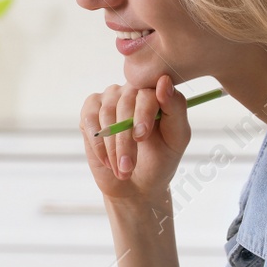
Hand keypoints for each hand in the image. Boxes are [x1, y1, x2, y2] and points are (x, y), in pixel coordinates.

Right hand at [80, 74, 190, 202]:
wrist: (138, 184)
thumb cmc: (160, 159)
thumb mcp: (177, 137)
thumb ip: (176, 108)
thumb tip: (164, 81)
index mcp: (155, 93)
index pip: (147, 92)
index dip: (143, 113)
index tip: (141, 137)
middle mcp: (131, 90)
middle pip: (125, 104)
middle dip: (126, 139)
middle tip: (129, 165)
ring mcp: (109, 99)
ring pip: (106, 114)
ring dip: (112, 146)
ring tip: (122, 168)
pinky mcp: (90, 112)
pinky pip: (89, 120)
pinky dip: (98, 144)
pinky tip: (108, 160)